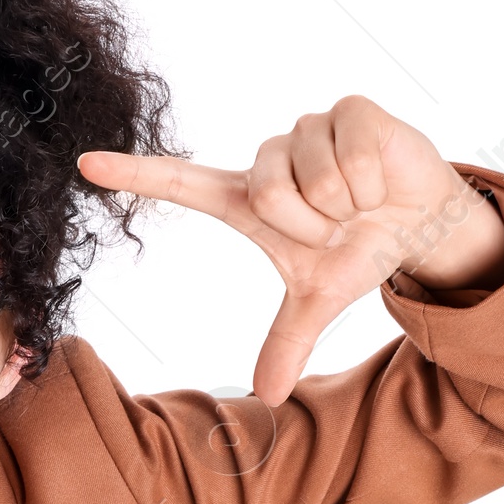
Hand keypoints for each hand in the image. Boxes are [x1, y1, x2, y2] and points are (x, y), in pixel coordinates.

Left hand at [79, 96, 503, 404]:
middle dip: (310, 225)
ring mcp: (307, 129)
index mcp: (248, 198)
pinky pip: (348, 157)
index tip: (84, 164)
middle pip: (267, 194)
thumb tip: (266, 395)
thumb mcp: (318, 301)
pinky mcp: (348, 109)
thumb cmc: (356, 251)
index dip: (134, 175)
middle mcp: (269, 158)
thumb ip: (286, 342)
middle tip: (334, 227)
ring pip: (310, 179)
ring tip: (358, 202)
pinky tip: (378, 181)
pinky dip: (370, 183)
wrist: (419, 222)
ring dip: (344, 206)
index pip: (180, 182)